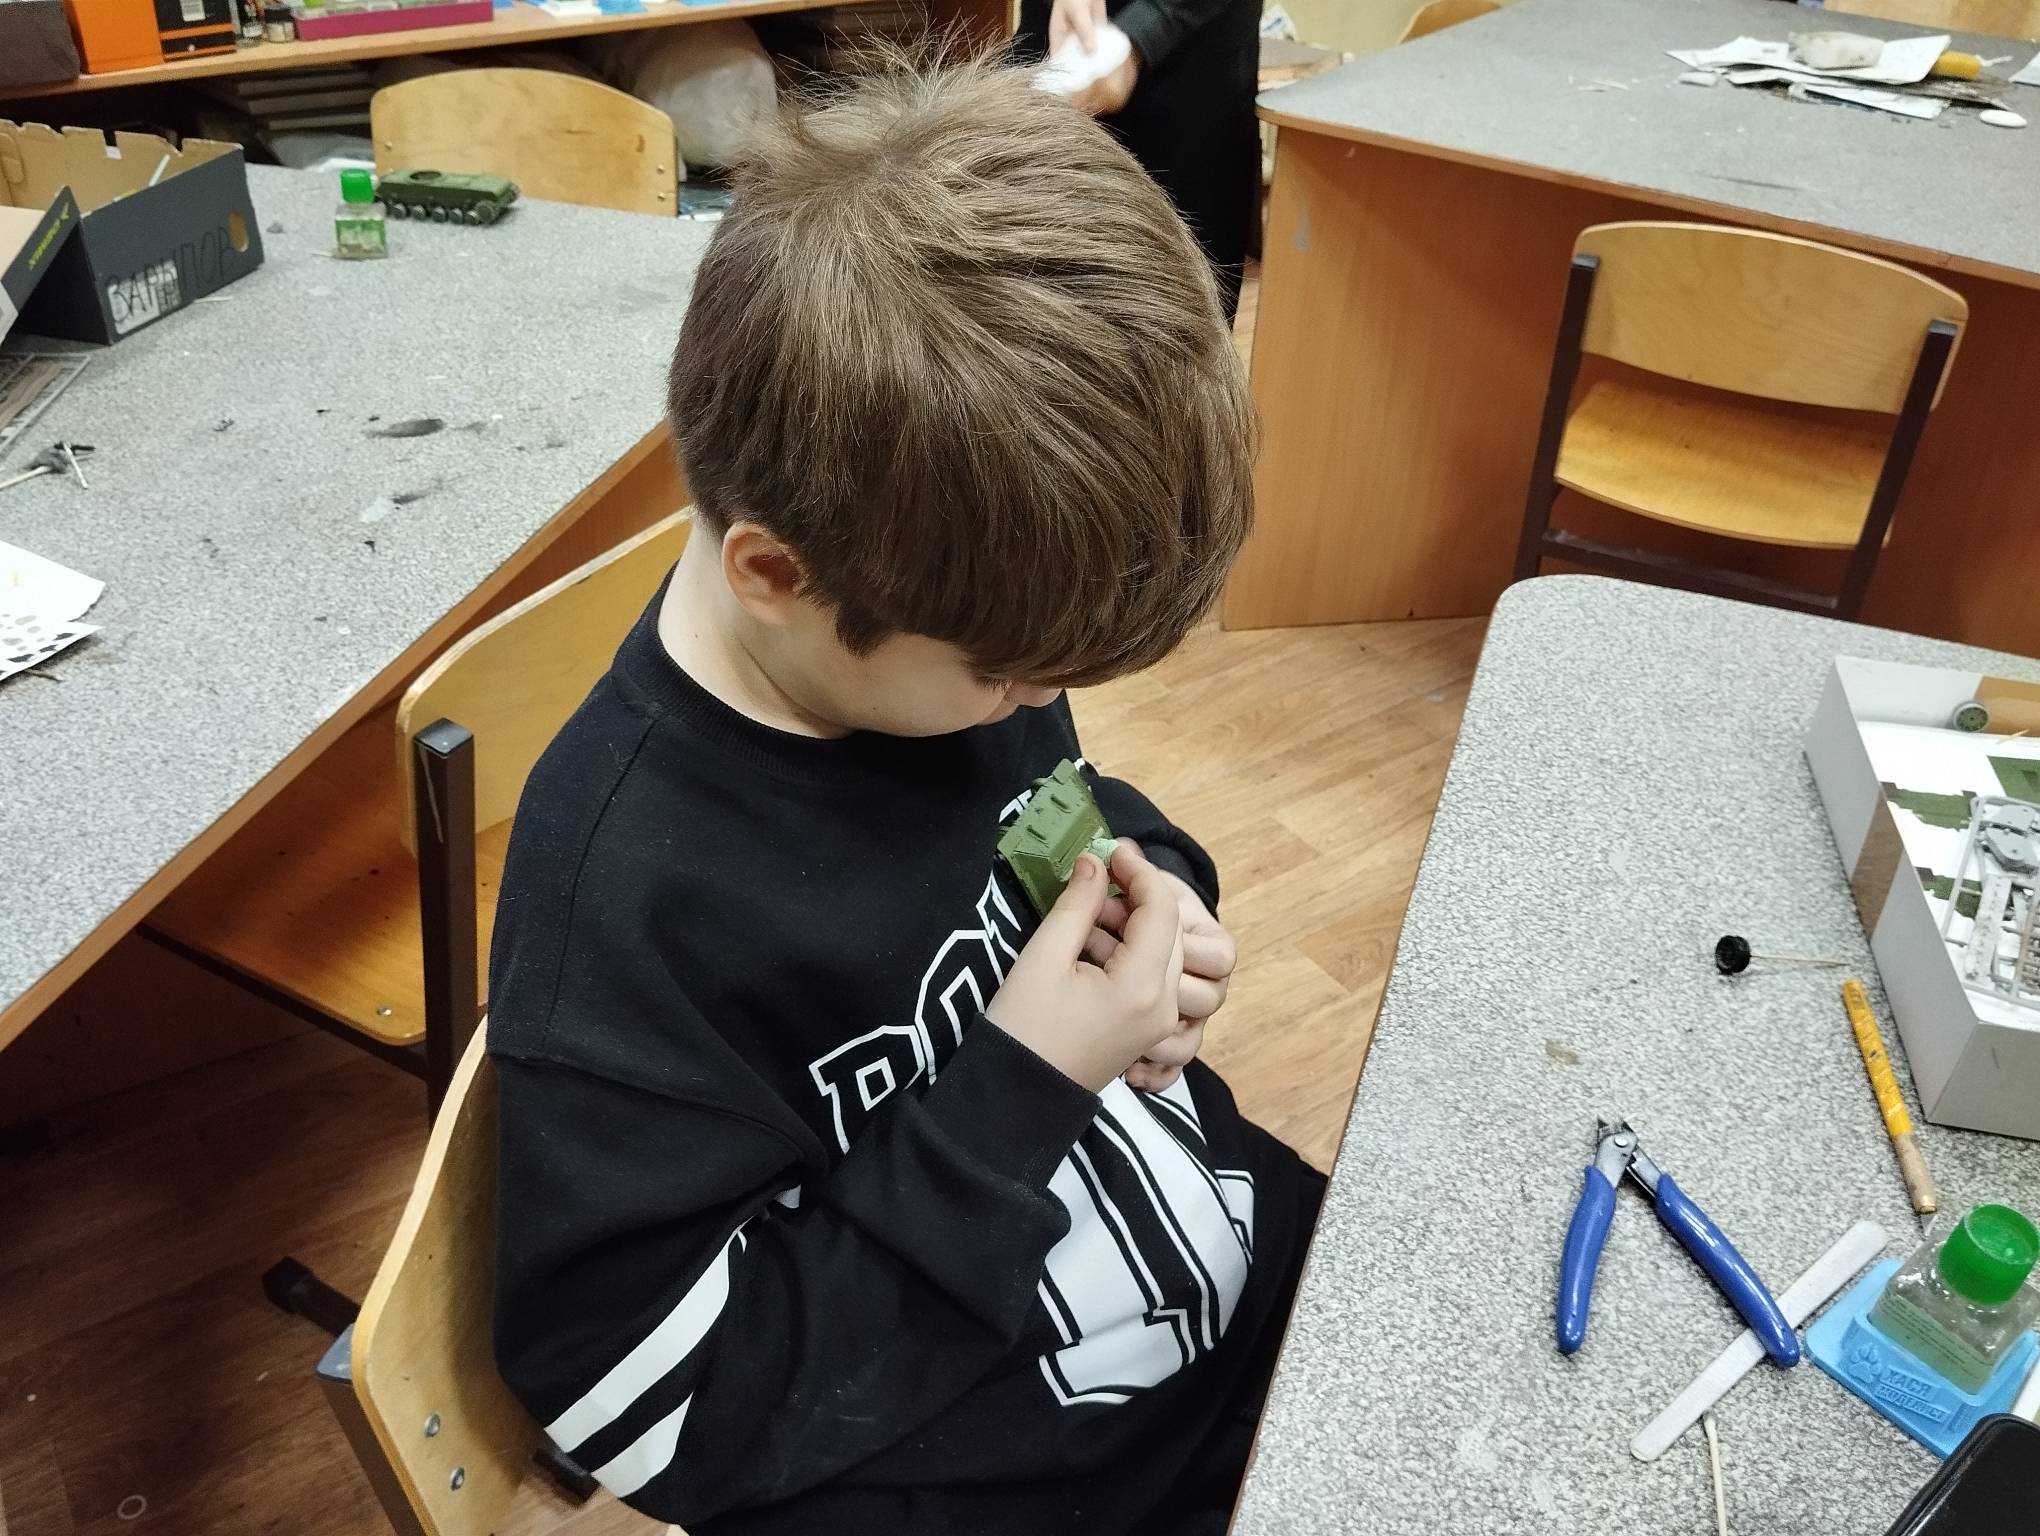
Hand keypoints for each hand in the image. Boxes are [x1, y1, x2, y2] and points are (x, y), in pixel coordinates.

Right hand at [986, 843, 1184, 1094]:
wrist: (1015, 1098)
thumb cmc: (1021, 1027)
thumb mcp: (1043, 957)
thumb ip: (1077, 905)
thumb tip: (1097, 863)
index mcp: (1143, 987)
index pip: (1161, 910)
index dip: (1139, 872)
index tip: (1110, 848)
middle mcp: (1165, 1006)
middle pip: (1169, 932)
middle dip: (1136, 898)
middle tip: (1092, 880)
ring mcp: (1161, 1024)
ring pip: (1165, 954)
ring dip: (1134, 925)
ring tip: (1086, 916)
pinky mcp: (1148, 1032)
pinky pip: (1157, 979)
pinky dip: (1134, 953)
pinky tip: (1095, 946)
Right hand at [1048, 0, 1139, 115]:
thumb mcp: (1077, 11)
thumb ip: (1084, 31)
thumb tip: (1091, 52)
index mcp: (1058, 40)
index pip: (1059, 65)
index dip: (1064, 80)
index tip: (1072, 94)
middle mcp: (1070, 44)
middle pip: (1074, 67)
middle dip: (1081, 80)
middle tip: (1090, 96)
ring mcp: (1083, 41)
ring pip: (1088, 61)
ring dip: (1095, 71)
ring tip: (1103, 88)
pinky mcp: (1096, 36)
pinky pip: (1100, 51)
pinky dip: (1104, 59)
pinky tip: (1111, 71)